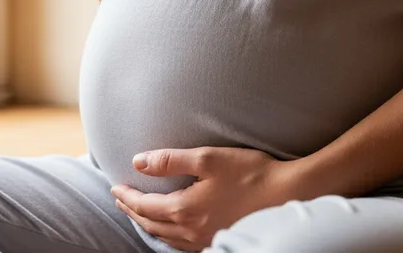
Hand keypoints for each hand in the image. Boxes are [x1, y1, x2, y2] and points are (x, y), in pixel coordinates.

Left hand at [110, 147, 299, 250]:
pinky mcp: (219, 240)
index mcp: (185, 209)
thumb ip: (169, 160)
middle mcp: (191, 230)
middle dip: (132, 212)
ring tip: (139, 214)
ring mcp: (205, 239)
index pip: (144, 206)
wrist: (288, 193)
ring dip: (148, 224)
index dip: (126, 196)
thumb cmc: (250, 172)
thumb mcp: (207, 158)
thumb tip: (137, 162)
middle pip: (151, 225)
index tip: (114, 187)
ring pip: (166, 238)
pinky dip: (168, 235)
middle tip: (120, 200)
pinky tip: (171, 228)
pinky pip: (182, 244)